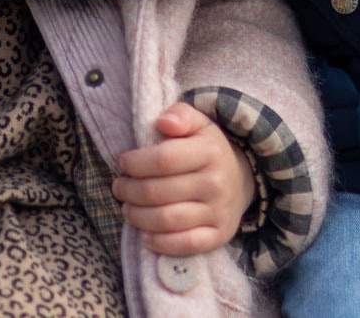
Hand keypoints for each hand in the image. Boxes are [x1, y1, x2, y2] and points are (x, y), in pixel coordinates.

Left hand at [113, 102, 255, 255]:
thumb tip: (163, 122)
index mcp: (209, 152)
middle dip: (129, 190)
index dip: (135, 163)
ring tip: (126, 209)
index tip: (122, 162)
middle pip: (158, 192)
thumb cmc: (207, 148)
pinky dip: (161, 243)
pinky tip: (145, 235)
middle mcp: (216, 183)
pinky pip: (186, 244)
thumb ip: (180, 115)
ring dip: (138, 217)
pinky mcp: (219, 235)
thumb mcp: (198, 123)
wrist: (241, 178)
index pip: (163, 160)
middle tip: (118, 187)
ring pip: (167, 220)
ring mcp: (219, 212)